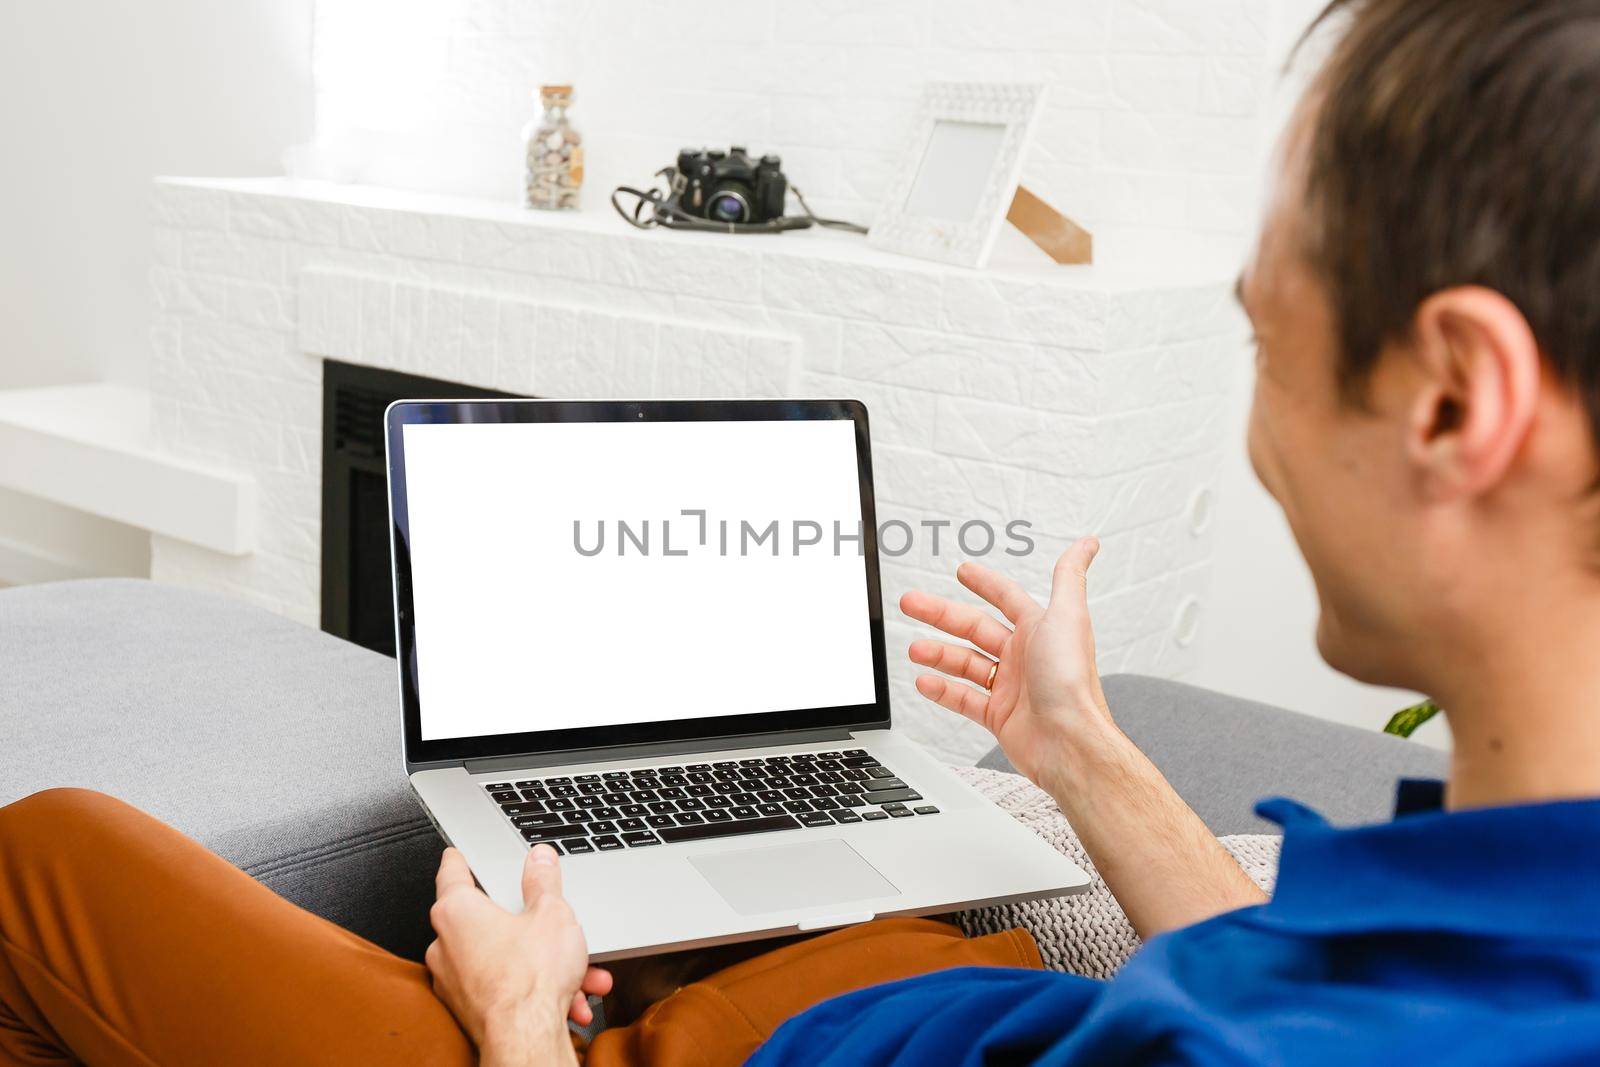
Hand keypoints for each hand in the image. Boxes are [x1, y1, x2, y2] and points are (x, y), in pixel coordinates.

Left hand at [426, 846, 611, 1064]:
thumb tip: (540, 859)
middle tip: (555, 924)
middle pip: (487, 920)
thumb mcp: (552, 914)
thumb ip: (544, 881)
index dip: (460, 859)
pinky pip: (502, 987)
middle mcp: (445, 945)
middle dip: (529, 927)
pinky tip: (566, 997)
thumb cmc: (530, 979)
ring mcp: (453, 981)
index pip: (452, 872)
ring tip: (577, 972)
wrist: (526, 1040)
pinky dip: (532, 988)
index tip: (458, 854)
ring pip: (501, 959)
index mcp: (457, 912)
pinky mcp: (467, 1009)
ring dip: (541, 963)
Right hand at [900, 537, 1112, 785]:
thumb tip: (1088, 543)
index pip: (1006, 598)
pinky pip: (963, 698)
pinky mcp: (999, 716)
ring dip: (938, 654)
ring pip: (965, 663)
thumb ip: (1070, 577)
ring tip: (914, 649)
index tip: (963, 572)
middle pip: (974, 628)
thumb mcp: (1068, 616)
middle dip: (941, 615)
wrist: (1069, 741)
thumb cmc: (1071, 680)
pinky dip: (943, 690)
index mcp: (1039, 630)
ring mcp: (1011, 687)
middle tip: (911, 603)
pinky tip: (924, 681)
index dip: (985, 584)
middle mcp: (1024, 656)